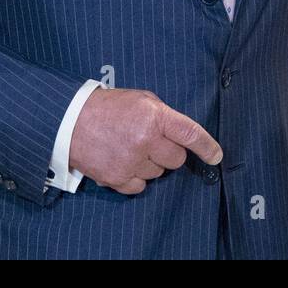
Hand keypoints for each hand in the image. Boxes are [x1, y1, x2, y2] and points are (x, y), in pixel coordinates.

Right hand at [68, 87, 222, 194]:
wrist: (71, 121)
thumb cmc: (109, 107)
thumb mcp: (141, 100)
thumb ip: (164, 115)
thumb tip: (182, 134)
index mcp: (155, 117)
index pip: (191, 134)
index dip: (208, 147)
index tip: (216, 156)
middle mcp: (146, 140)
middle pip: (176, 160)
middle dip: (168, 153)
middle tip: (151, 142)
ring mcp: (131, 161)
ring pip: (158, 173)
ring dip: (150, 164)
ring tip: (130, 148)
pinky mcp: (117, 178)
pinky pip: (140, 187)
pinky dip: (135, 177)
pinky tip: (123, 162)